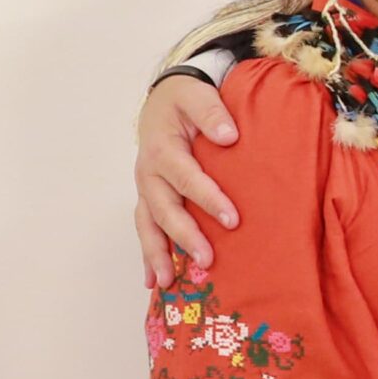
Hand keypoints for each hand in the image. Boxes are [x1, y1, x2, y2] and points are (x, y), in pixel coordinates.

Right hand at [136, 75, 241, 285]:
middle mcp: (150, 172)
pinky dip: (148, 254)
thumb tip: (229, 135)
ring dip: (157, 254)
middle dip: (185, 236)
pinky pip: (145, 228)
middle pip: (165, 209)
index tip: (232, 219)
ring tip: (166, 283)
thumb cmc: (186, 99)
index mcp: (163, 148)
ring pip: (148, 224)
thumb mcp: (197, 95)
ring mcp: (147, 187)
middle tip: (208, 259)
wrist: (165, 98)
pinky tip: (153, 281)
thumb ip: (211, 112)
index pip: (187, 177)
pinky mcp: (149, 197)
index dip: (208, 198)